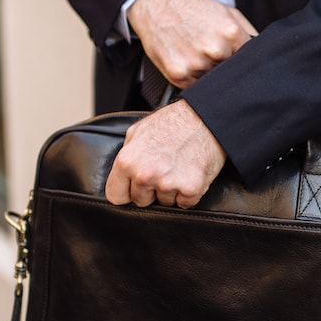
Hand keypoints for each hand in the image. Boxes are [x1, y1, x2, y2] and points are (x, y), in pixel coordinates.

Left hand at [105, 101, 226, 208]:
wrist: (205, 118)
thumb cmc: (172, 122)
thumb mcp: (137, 131)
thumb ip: (126, 155)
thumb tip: (120, 173)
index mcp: (127, 162)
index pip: (116, 196)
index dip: (126, 191)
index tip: (134, 187)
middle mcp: (145, 175)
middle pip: (141, 202)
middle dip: (150, 191)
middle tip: (163, 170)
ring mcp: (168, 184)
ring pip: (164, 203)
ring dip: (171, 191)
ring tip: (178, 167)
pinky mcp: (190, 189)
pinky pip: (184, 203)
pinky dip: (188, 193)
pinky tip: (190, 174)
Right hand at [127, 0, 256, 88]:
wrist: (157, 5)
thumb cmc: (194, 9)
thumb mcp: (227, 11)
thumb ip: (248, 32)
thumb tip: (264, 52)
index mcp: (231, 33)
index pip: (249, 61)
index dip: (243, 62)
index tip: (237, 62)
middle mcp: (215, 49)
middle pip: (231, 73)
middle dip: (225, 66)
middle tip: (212, 54)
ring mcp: (196, 63)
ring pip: (213, 82)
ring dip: (208, 73)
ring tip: (197, 53)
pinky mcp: (178, 74)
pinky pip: (194, 87)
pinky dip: (192, 78)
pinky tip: (186, 60)